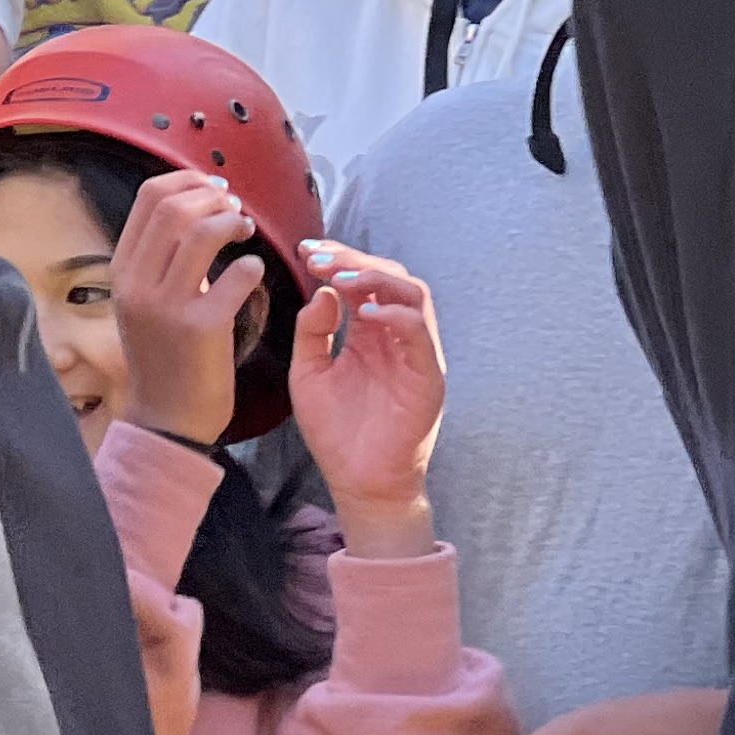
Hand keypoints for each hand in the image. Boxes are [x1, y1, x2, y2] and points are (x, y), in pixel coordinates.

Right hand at [108, 170, 256, 447]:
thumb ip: (160, 257)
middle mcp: (138, 283)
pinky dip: (252, 267)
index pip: (149, 197)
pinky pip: (237, 275)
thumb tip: (195, 205)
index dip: (189, 181)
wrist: (167, 418)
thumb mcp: (144, 301)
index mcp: (123, 270)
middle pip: (175, 205)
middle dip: (214, 196)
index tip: (215, 190)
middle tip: (236, 210)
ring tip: (246, 233)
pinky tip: (253, 275)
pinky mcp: (202, 328)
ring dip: (234, 222)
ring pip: (204, 230)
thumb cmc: (164, 355)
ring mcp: (168, 305)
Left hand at [291, 241, 446, 555]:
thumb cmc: (337, 433)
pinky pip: (421, 335)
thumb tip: (324, 292)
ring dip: (378, 278)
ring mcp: (416, 354)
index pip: (361, 281)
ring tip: (344, 276)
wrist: (358, 482)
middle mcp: (396, 336)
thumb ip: (312, 333)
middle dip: (353, 260)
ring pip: (412, 295)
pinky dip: (398, 317)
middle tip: (320, 257)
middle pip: (388, 277)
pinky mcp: (429, 377)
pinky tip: (367, 315)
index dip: (337, 259)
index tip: (305, 251)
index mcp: (369, 333)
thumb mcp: (308, 374)